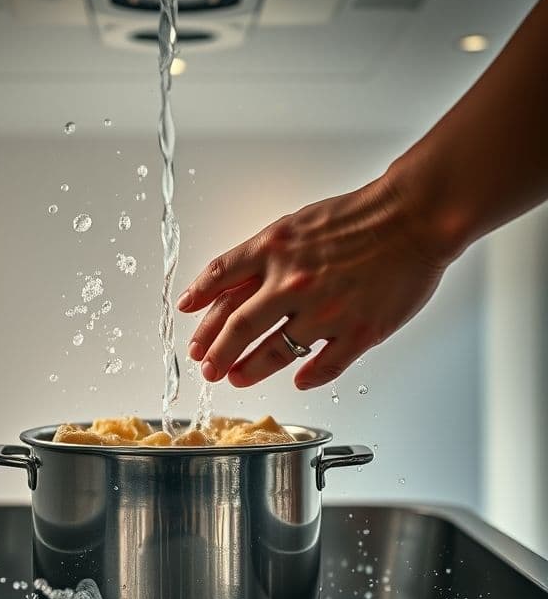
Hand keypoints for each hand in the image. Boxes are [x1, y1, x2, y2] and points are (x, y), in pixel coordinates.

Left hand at [177, 173, 460, 389]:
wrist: (413, 216)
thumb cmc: (357, 218)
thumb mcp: (293, 225)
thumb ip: (259, 255)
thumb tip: (226, 279)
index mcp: (275, 251)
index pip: (220, 281)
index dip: (198, 302)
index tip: (186, 317)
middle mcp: (293, 283)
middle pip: (238, 326)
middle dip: (215, 352)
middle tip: (206, 367)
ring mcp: (325, 311)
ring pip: (274, 352)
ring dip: (249, 369)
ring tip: (236, 378)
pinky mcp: (358, 331)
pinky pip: (324, 367)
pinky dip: (306, 378)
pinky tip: (298, 382)